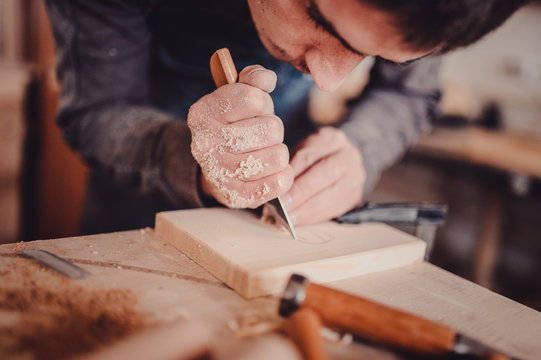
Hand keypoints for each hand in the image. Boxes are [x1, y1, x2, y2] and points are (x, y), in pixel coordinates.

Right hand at [187, 65, 293, 207]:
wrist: (216, 166)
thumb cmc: (234, 124)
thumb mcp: (238, 94)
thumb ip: (254, 78)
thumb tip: (266, 79)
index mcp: (202, 113)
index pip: (253, 98)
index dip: (263, 102)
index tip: (253, 109)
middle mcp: (205, 144)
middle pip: (271, 128)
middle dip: (273, 128)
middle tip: (261, 134)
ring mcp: (220, 173)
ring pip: (278, 156)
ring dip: (278, 151)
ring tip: (265, 151)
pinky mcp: (237, 196)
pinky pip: (279, 183)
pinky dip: (282, 174)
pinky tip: (271, 170)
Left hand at [284, 127, 364, 224]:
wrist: (342, 162)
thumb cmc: (314, 158)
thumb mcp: (303, 152)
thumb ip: (292, 166)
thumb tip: (274, 187)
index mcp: (332, 139)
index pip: (309, 156)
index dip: (292, 174)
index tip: (276, 189)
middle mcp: (348, 155)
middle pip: (324, 173)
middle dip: (301, 192)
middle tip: (283, 206)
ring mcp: (356, 176)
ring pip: (332, 193)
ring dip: (307, 208)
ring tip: (289, 216)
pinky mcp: (355, 196)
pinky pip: (335, 208)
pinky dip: (315, 216)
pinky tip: (300, 220)